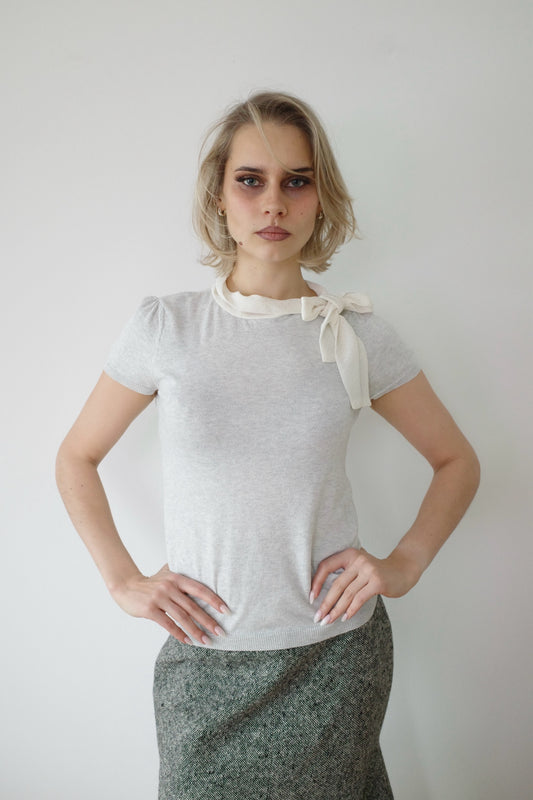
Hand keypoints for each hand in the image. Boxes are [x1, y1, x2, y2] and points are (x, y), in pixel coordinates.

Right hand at [110, 564, 229, 644]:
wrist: (126, 586)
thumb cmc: (151, 582)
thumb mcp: (167, 572)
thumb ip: (182, 573)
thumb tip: (204, 570)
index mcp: (177, 577)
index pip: (200, 589)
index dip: (214, 600)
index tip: (226, 610)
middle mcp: (169, 586)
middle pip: (193, 606)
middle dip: (208, 621)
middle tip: (221, 632)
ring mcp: (159, 598)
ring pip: (182, 617)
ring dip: (196, 631)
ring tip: (207, 641)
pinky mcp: (150, 609)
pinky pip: (168, 624)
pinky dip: (179, 634)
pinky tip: (188, 641)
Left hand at [310, 547, 421, 625]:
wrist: (402, 570)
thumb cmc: (376, 571)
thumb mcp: (359, 566)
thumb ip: (344, 573)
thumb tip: (321, 593)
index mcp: (349, 554)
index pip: (326, 566)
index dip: (316, 582)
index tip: (311, 598)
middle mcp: (358, 560)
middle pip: (336, 584)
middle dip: (325, 603)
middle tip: (317, 617)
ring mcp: (369, 570)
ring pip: (347, 594)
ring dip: (336, 610)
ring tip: (328, 621)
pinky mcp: (378, 582)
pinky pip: (360, 599)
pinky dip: (351, 610)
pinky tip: (344, 618)